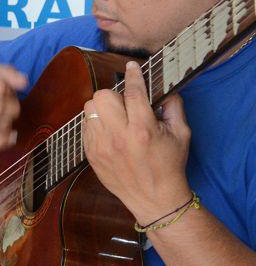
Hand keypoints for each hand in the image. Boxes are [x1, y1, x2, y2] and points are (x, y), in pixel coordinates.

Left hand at [82, 61, 192, 225]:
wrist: (153, 198)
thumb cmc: (170, 165)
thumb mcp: (181, 135)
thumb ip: (174, 107)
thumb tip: (163, 89)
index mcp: (143, 130)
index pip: (133, 93)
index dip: (133, 76)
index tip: (131, 67)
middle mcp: (118, 136)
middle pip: (101, 96)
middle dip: (114, 95)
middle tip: (125, 104)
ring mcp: (100, 145)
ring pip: (88, 109)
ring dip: (102, 108)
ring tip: (116, 118)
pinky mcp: (90, 153)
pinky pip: (84, 125)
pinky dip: (95, 122)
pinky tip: (109, 131)